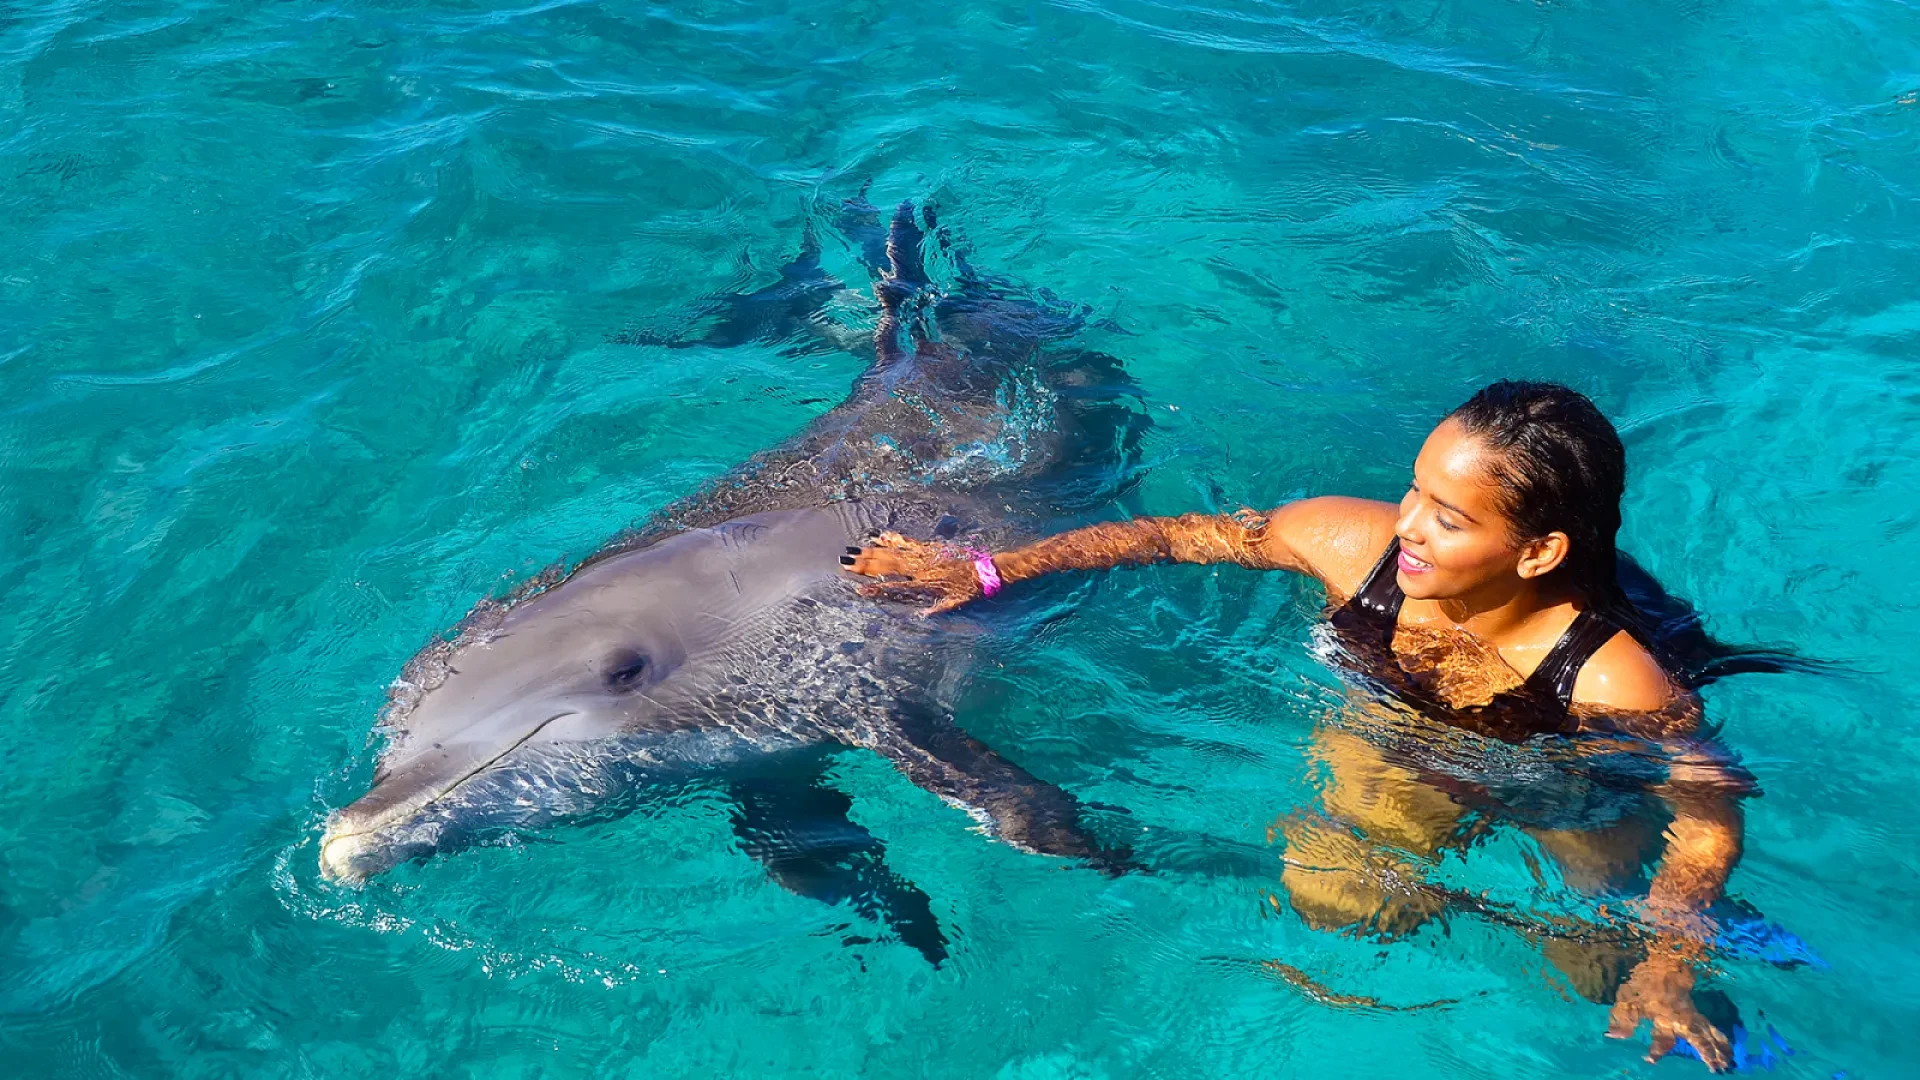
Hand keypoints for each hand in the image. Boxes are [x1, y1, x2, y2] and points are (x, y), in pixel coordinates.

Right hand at [842, 531, 985, 614]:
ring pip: (892, 553)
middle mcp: (920, 568)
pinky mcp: (927, 547)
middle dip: (865, 565)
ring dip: (872, 551)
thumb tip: (919, 616)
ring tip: (854, 550)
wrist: (984, 569)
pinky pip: (906, 541)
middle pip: (887, 566)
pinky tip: (879, 536)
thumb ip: (936, 609)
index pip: (895, 587)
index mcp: (924, 584)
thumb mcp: (954, 603)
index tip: (860, 590)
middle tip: (845, 563)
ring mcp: (922, 555)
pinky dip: (892, 539)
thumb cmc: (969, 589)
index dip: (877, 589)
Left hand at [1607, 955, 1731, 1071]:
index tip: (1649, 1059)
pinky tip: (1728, 1049)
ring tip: (1728, 1064)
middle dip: (1707, 1054)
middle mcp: (1682, 1018)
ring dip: (1719, 1048)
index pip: (1661, 1039)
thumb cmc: (1642, 983)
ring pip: (1709, 1033)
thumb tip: (1611, 1036)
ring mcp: (1692, 1015)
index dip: (1655, 1051)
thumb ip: (1623, 1020)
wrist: (1660, 961)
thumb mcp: (1628, 1000)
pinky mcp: (1696, 1012)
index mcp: (1665, 1017)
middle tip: (1715, 1069)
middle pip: (1698, 1038)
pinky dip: (1722, 1039)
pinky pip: (1712, 1027)